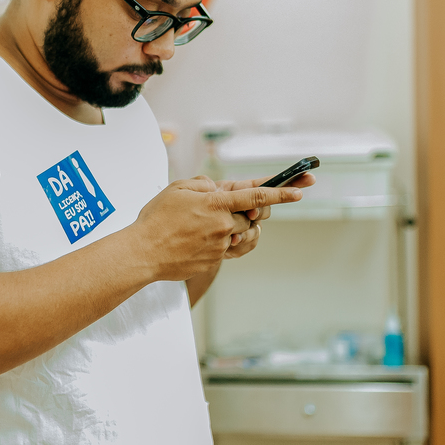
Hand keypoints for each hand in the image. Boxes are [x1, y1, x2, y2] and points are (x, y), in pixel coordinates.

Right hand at [130, 175, 303, 280]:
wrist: (143, 253)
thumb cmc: (156, 219)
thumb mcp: (177, 189)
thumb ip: (203, 184)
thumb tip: (218, 189)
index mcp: (216, 203)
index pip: (257, 196)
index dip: (282, 193)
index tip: (300, 191)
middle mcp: (223, 225)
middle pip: (248, 217)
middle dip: (239, 212)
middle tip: (216, 210)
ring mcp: (220, 246)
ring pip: (238, 234)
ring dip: (229, 228)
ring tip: (202, 226)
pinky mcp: (214, 261)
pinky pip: (226, 249)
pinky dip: (216, 242)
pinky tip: (194, 240)